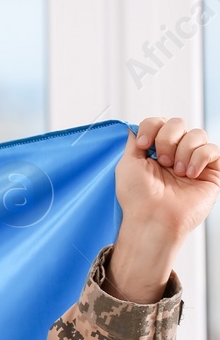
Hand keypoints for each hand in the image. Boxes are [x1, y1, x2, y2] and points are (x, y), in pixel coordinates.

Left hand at [110, 118, 219, 301]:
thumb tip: (134, 126)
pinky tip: (190, 174)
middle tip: (161, 162)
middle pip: (178, 123)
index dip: (151, 128)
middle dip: (167, 140)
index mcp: (154, 150)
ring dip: (183, 151)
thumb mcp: (127, 164)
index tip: (143, 145)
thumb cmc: (138, 197)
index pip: (159, 122)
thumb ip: (134, 141)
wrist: (153, 217)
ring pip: (197, 134)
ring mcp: (194, 161)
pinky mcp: (211, 171)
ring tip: (176, 172)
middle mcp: (175, 153)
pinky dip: (199, 158)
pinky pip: (212, 149)